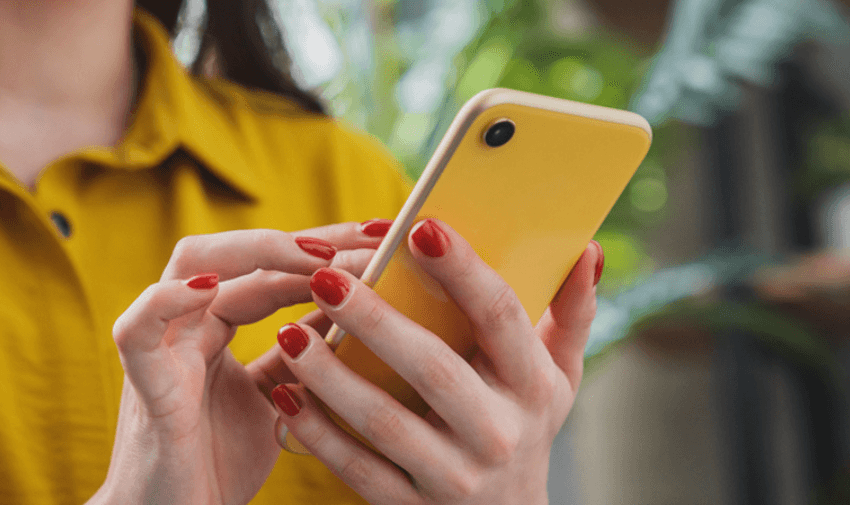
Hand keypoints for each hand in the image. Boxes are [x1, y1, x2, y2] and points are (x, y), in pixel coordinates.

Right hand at [89, 221, 389, 504]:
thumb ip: (303, 353)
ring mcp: (164, 348)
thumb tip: (353, 309)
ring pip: (190, 265)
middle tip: (370, 236)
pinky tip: (213, 287)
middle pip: (239, 252)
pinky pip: (140, 328)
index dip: (327, 248)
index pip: (274, 267)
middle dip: (306, 238)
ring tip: (319, 255)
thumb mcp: (280, 397)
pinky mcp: (145, 385)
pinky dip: (170, 300)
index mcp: (218, 325)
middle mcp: (190, 324)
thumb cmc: (221, 463)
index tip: (384, 237)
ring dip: (257, 252)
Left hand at [272, 218, 601, 503]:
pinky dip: (318, 433)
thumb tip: (587, 249)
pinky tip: (283, 393)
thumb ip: (572, 312)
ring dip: (332, 377)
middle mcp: (499, 431)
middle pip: (435, 368)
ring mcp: (455, 475)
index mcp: (533, 385)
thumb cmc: (526, 423)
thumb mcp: (559, 376)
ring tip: (288, 332)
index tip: (420, 226)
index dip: (463, 270)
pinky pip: (358, 469)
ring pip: (386, 422)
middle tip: (325, 277)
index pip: (501, 317)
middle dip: (377, 321)